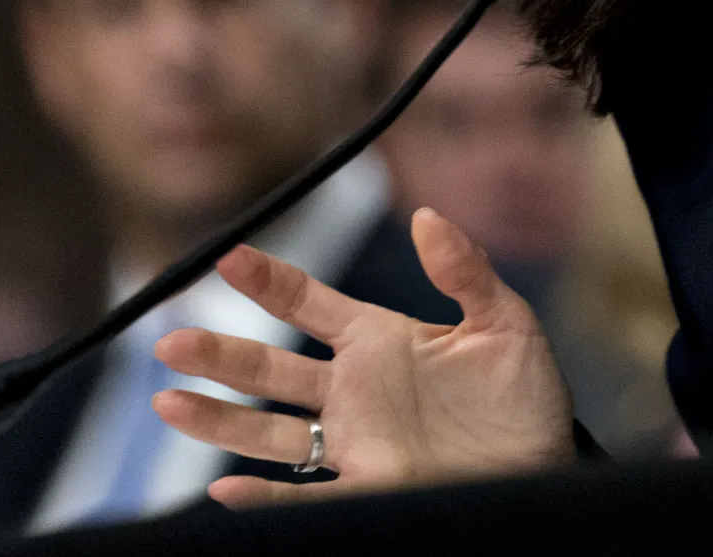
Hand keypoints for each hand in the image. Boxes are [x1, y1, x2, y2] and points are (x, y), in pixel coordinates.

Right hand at [152, 207, 575, 506]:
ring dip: (218, 419)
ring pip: (269, 432)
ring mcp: (354, 443)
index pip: (309, 304)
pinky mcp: (368, 491)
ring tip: (168, 404)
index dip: (268, 281)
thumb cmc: (524, 395)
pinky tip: (223, 489)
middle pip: (270, 369)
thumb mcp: (504, 323)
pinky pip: (304, 497)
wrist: (544, 466)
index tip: (226, 257)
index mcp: (379, 340)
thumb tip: (428, 217)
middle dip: (219, 354)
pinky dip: (264, 496)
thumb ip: (465, 271)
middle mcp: (353, 390)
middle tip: (169, 341)